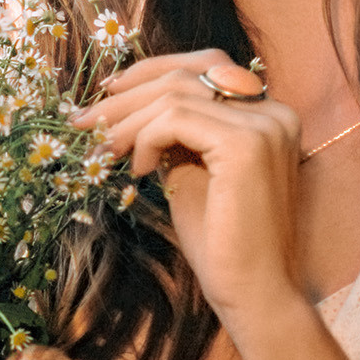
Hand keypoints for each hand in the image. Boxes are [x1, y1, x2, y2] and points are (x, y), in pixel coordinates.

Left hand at [72, 48, 305, 335]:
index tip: (108, 93)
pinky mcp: (245, 145)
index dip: (152, 72)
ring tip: (102, 151)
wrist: (254, 294)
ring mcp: (264, 125)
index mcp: (269, 115)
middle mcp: (274, 112)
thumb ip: (175, 136)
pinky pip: (173, 119)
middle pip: (188, 74)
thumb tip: (129, 108)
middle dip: (128, 94)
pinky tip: (138, 171)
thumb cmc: (222, 246)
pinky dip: (145, 139)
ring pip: (175, 94)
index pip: (207, 66)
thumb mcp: (192, 175)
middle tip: (85, 120)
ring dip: (127, 120)